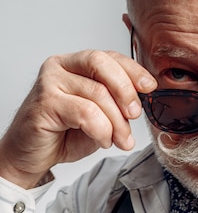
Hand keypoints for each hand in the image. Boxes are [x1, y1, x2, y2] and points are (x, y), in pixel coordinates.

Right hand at [0, 49, 156, 188]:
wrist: (32, 155)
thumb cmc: (63, 134)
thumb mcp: (100, 116)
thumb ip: (116, 105)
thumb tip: (140, 104)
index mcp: (75, 64)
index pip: (109, 57)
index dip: (133, 70)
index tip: (149, 87)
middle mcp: (61, 67)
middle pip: (101, 64)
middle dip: (125, 90)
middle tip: (134, 115)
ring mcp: (50, 82)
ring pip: (97, 94)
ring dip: (116, 122)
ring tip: (119, 139)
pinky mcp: (45, 102)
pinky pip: (85, 112)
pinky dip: (100, 129)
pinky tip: (102, 139)